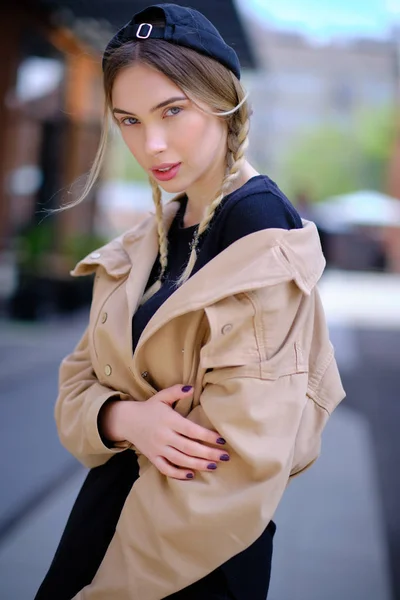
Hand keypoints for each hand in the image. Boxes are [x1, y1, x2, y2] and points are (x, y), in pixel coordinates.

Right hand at [101, 385, 228, 479]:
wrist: (126, 420)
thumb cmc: (149, 408)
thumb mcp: (161, 396)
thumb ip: (176, 391)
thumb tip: (191, 388)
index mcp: (168, 420)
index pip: (191, 430)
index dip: (207, 436)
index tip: (221, 440)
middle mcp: (164, 436)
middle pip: (189, 447)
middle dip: (208, 453)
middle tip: (225, 456)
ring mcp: (158, 448)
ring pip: (180, 460)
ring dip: (198, 464)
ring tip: (214, 466)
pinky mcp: (153, 458)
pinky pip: (166, 469)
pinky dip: (178, 474)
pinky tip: (192, 474)